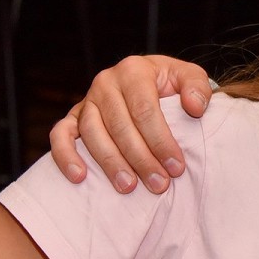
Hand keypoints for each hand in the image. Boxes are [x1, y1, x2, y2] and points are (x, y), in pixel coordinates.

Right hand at [50, 55, 212, 192]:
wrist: (149, 83)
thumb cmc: (171, 85)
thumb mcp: (190, 78)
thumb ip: (198, 88)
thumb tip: (195, 107)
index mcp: (134, 70)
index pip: (145, 109)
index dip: (161, 140)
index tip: (176, 167)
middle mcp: (105, 83)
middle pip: (120, 125)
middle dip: (141, 158)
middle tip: (158, 184)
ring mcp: (87, 101)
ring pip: (92, 133)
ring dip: (110, 163)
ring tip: (129, 187)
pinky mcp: (72, 118)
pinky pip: (60, 135)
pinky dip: (65, 156)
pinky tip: (80, 177)